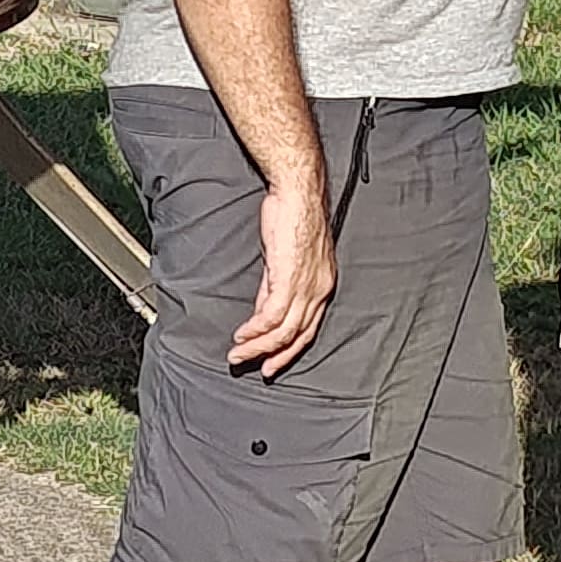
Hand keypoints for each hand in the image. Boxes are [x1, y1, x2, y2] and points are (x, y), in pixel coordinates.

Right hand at [229, 183, 336, 373]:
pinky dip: (256, 329)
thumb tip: (262, 312)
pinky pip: (272, 315)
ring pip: (284, 331)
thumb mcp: (285, 259)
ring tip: (238, 355)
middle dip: (274, 356)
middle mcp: (319, 291)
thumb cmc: (294, 217)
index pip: (307, 328)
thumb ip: (274, 288)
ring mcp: (306, 286)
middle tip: (254, 368)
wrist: (297, 193)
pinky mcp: (289, 279)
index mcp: (322, 286)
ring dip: (258, 347)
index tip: (271, 361)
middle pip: (298, 336)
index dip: (288, 349)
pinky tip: (242, 335)